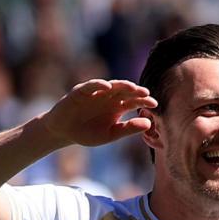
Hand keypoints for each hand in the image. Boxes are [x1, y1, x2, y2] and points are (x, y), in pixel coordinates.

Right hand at [41, 79, 156, 146]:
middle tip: (147, 94)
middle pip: (126, 91)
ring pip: (112, 86)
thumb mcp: (110, 134)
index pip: (135, 101)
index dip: (144, 101)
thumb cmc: (88, 133)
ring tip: (133, 88)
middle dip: (137, 92)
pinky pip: (92, 85)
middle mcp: (110, 97)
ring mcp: (96, 93)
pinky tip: (108, 87)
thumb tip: (149, 124)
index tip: (155, 105)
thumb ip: (128, 129)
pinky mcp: (81, 91)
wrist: (64, 132)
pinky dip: (99, 84)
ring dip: (122, 85)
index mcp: (118, 107)